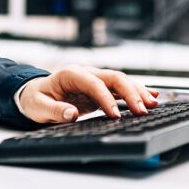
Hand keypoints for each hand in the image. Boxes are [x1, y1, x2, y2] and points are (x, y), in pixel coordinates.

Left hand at [17, 65, 160, 123]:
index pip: (94, 83)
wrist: (35, 93)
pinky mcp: (100, 88)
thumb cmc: (36, 99)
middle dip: (130, 92)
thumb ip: (54, 110)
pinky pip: (120, 88)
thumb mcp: (38, 107)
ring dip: (137, 91)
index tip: (116, 115)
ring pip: (120, 80)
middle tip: (143, 110)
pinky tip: (151, 97)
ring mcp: (94, 79)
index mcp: (70, 74)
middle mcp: (86, 72)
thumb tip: (71, 113)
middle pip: (113, 77)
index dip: (106, 98)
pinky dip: (136, 92)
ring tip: (153, 103)